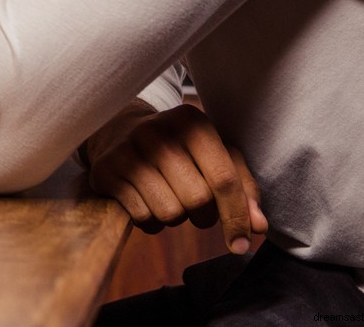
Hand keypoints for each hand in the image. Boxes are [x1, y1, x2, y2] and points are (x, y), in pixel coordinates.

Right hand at [85, 103, 267, 254]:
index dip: (237, 216)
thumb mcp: (215, 155)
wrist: (119, 129)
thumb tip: (257, 226)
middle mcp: (156, 131)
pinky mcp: (105, 170)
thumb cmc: (179, 147)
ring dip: (176, 218)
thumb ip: (242, 187)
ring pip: (169, 213)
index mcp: (191, 121)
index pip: (223, 178)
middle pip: (197, 200)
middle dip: (203, 215)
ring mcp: (127, 150)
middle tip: (195, 205)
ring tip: (168, 198)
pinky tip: (146, 199)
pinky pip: (142, 218)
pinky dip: (151, 220)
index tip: (241, 243)